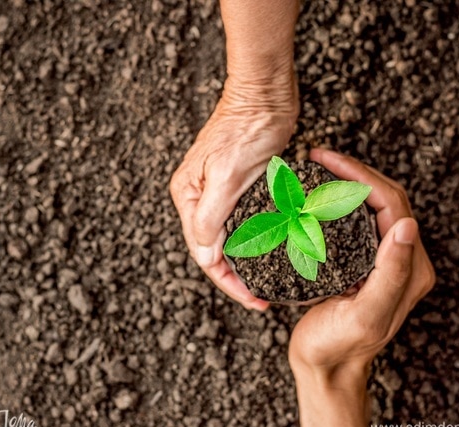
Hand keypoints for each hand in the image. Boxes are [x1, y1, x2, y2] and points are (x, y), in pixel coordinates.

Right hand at [170, 76, 297, 310]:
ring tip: (267, 283)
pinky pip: (242, 223)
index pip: (204, 253)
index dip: (228, 282)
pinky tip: (270, 253)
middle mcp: (199, 198)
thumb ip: (211, 217)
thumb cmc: (246, 128)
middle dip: (236, 277)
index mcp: (189, 197)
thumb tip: (204, 256)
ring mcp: (217, 192)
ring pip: (228, 239)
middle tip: (262, 299)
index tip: (254, 300)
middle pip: (214, 250)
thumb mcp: (226, 175)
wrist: (265, 93)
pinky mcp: (238, 186)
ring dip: (246, 262)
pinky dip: (254, 241)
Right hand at [288, 149, 435, 426]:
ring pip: (369, 206)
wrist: (324, 366)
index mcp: (408, 267)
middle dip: (352, 171)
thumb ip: (390, 273)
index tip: (326, 160)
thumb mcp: (366, 314)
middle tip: (319, 157)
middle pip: (383, 198)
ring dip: (346, 182)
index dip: (361, 175)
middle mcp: (399, 259)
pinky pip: (354, 221)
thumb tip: (407, 225)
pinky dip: (336, 202)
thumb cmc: (340, 345)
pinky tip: (315, 197)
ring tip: (317, 169)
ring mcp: (379, 259)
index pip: (391, 203)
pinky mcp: (360, 262)